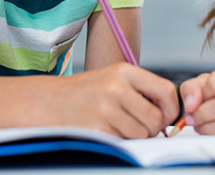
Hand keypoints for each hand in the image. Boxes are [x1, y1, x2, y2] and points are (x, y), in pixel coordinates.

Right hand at [48, 63, 178, 137]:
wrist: (44, 102)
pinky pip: (122, 142)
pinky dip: (118, 142)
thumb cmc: (82, 92)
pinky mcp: (95, 128)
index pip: (166, 91)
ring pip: (141, 134)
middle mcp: (116, 87)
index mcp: (124, 71)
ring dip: (133, 137)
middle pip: (155, 118)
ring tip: (116, 126)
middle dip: (151, 129)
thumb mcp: (112, 78)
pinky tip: (105, 131)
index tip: (164, 118)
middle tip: (138, 127)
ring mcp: (105, 108)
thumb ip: (140, 91)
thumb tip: (168, 114)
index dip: (171, 110)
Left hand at [179, 66, 214, 134]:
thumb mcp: (209, 83)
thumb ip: (193, 88)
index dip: (199, 95)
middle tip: (192, 118)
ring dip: (205, 129)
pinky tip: (214, 132)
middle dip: (199, 115)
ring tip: (201, 125)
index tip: (196, 101)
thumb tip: (190, 104)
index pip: (214, 84)